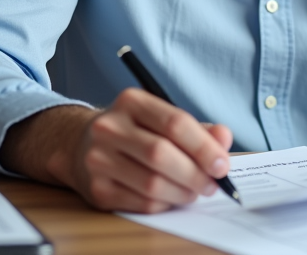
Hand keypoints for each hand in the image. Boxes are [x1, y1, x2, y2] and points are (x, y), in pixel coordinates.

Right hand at [38, 89, 233, 212]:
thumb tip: (223, 139)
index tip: (222, 164)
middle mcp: (109, 127)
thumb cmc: (136, 132)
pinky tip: (171, 197)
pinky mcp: (97, 189)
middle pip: (161, 154)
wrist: (83, 146)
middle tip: (212, 184)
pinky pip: (141, 203)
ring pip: (152, 183)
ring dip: (183, 193)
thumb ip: (198, 129)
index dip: (204, 147)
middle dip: (195, 174)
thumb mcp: (163, 119)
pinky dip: (165, 204)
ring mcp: (98, 159)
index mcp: (131, 102)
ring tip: (194, 191)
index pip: (174, 123)